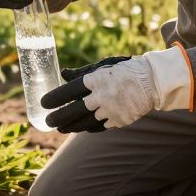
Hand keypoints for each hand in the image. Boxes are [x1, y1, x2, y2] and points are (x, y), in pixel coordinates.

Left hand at [40, 48, 193, 132]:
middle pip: (73, 111)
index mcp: (96, 80)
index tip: (44, 103)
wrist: (152, 82)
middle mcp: (102, 96)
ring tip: (60, 128)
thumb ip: (82, 73)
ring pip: (84, 123)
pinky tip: (80, 128)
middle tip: (48, 121)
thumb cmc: (124, 71)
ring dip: (70, 126)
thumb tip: (63, 75)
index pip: (69, 91)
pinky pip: (98, 127)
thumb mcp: (103, 67)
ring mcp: (111, 110)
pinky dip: (88, 127)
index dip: (54, 98)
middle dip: (58, 118)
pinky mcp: (119, 121)